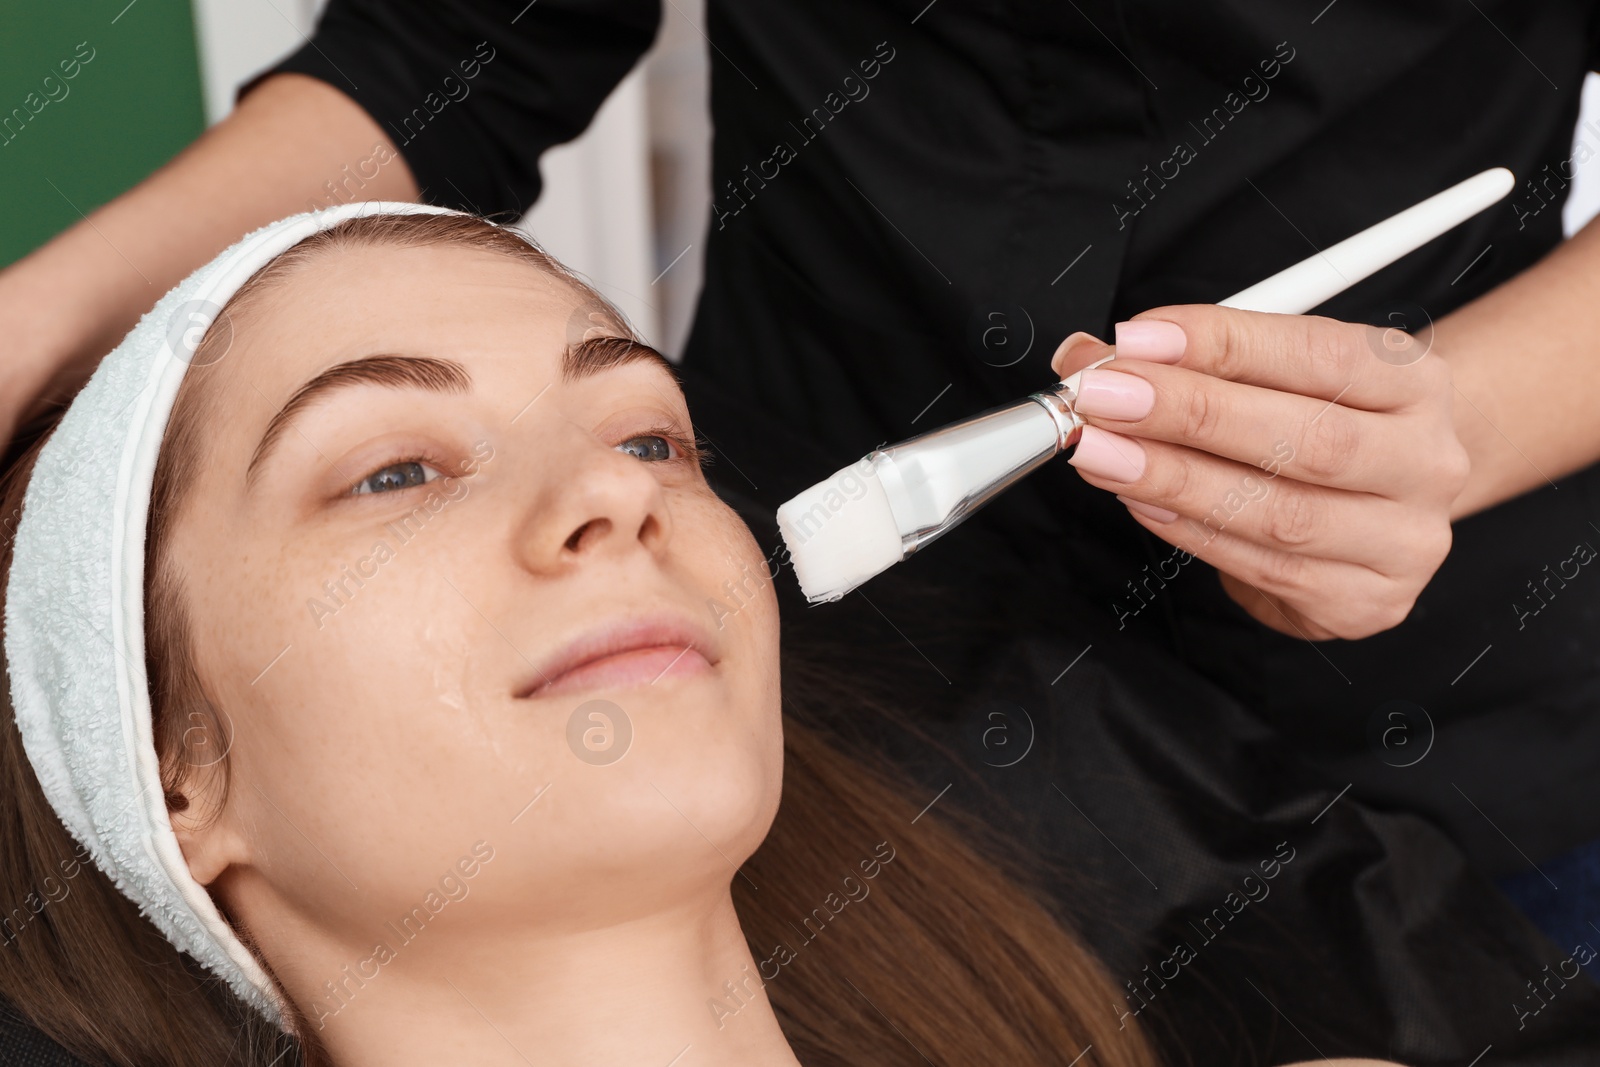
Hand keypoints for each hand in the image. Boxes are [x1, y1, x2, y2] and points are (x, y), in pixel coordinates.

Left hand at [1051, 307, 1469, 640]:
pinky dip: (1191, 532)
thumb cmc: (1319, 424)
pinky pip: (1265, 569)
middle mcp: (1426, 460)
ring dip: (1174, 480)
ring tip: (1103, 453)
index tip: (1136, 340)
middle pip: (1304, 440)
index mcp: (1414, 381)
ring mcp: (1405, 539)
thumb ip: (1192, 360)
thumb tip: (1088, 357)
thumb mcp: (1273, 374)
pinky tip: (1141, 502)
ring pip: (1280, 514)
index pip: (1318, 353)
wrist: (1383, 503)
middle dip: (1187, 415)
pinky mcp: (1367, 601)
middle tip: (1102, 399)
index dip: (1222, 343)